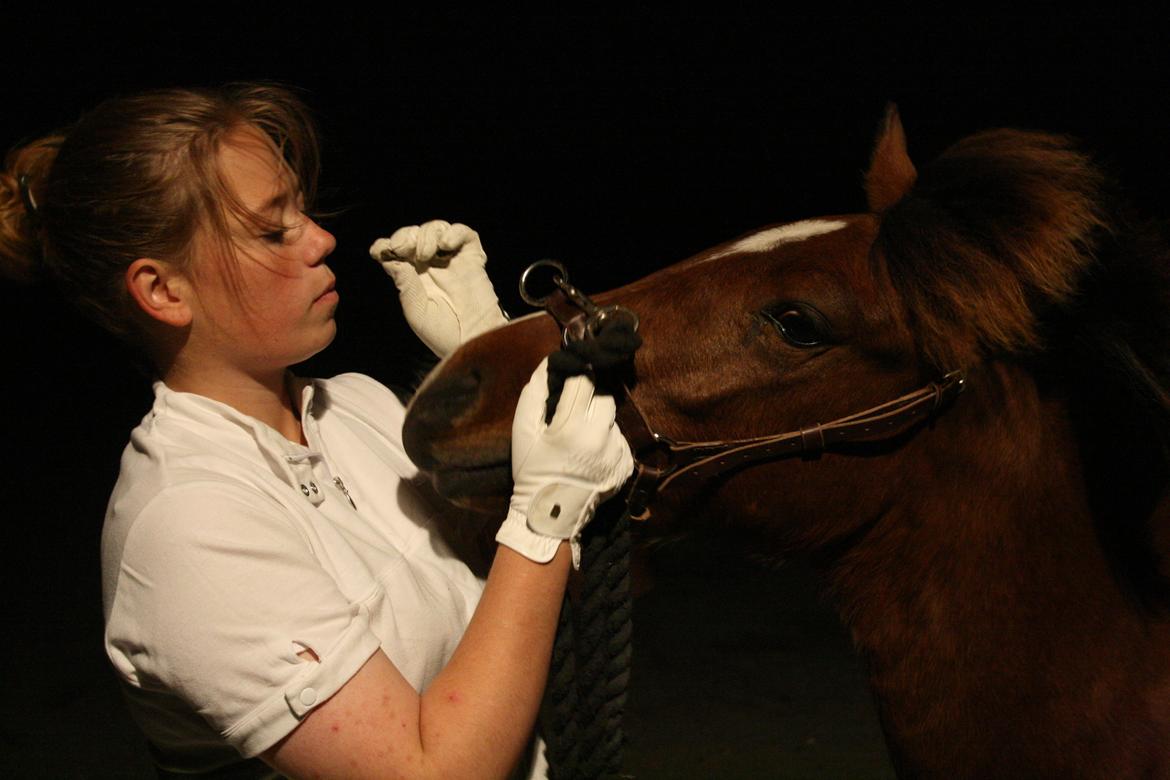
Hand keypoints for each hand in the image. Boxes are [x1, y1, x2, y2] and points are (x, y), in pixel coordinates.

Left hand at [369, 220, 506, 356]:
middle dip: (405, 236)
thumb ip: (406, 285)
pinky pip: (465, 234)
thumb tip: (392, 259)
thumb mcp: (417, 312)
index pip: (395, 251)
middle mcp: (431, 265)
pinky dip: (454, 232)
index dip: (386, 245)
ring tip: (427, 254)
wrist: (474, 342)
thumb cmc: (445, 335)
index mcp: (413, 278)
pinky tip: (446, 245)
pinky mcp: (473, 258)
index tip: (379, 251)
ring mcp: (453, 260)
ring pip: (436, 229)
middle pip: (413, 234)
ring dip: (427, 234)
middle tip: (404, 249)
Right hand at [496, 358, 633, 567]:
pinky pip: (619, 439)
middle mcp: (599, 437)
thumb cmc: (532, 470)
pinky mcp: (626, 465)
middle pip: (605, 396)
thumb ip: (536, 392)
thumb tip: (552, 362)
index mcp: (570, 427)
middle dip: (591, 397)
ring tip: (582, 435)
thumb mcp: (523, 430)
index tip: (576, 372)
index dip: (579, 372)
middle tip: (577, 408)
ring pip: (613, 418)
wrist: (550, 516)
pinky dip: (607, 439)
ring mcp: (616, 452)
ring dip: (600, 419)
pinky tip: (592, 452)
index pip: (585, 381)